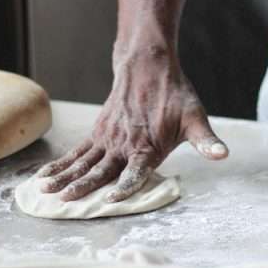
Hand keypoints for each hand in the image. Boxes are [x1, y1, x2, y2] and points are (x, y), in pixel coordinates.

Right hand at [38, 48, 227, 201]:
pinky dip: (60, 164)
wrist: (148, 66)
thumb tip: (223, 155)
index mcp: (148, 147)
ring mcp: (107, 139)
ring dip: (64, 177)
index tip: (111, 198)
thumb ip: (206, 141)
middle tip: (65, 201)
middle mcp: (124, 145)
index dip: (125, 186)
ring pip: (83, 162)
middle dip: (83, 187)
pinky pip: (76, 152)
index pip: (135, 171)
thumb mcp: (195, 118)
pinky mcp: (98, 133)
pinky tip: (44, 177)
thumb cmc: (175, 96)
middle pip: (101, 170)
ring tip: (46, 191)